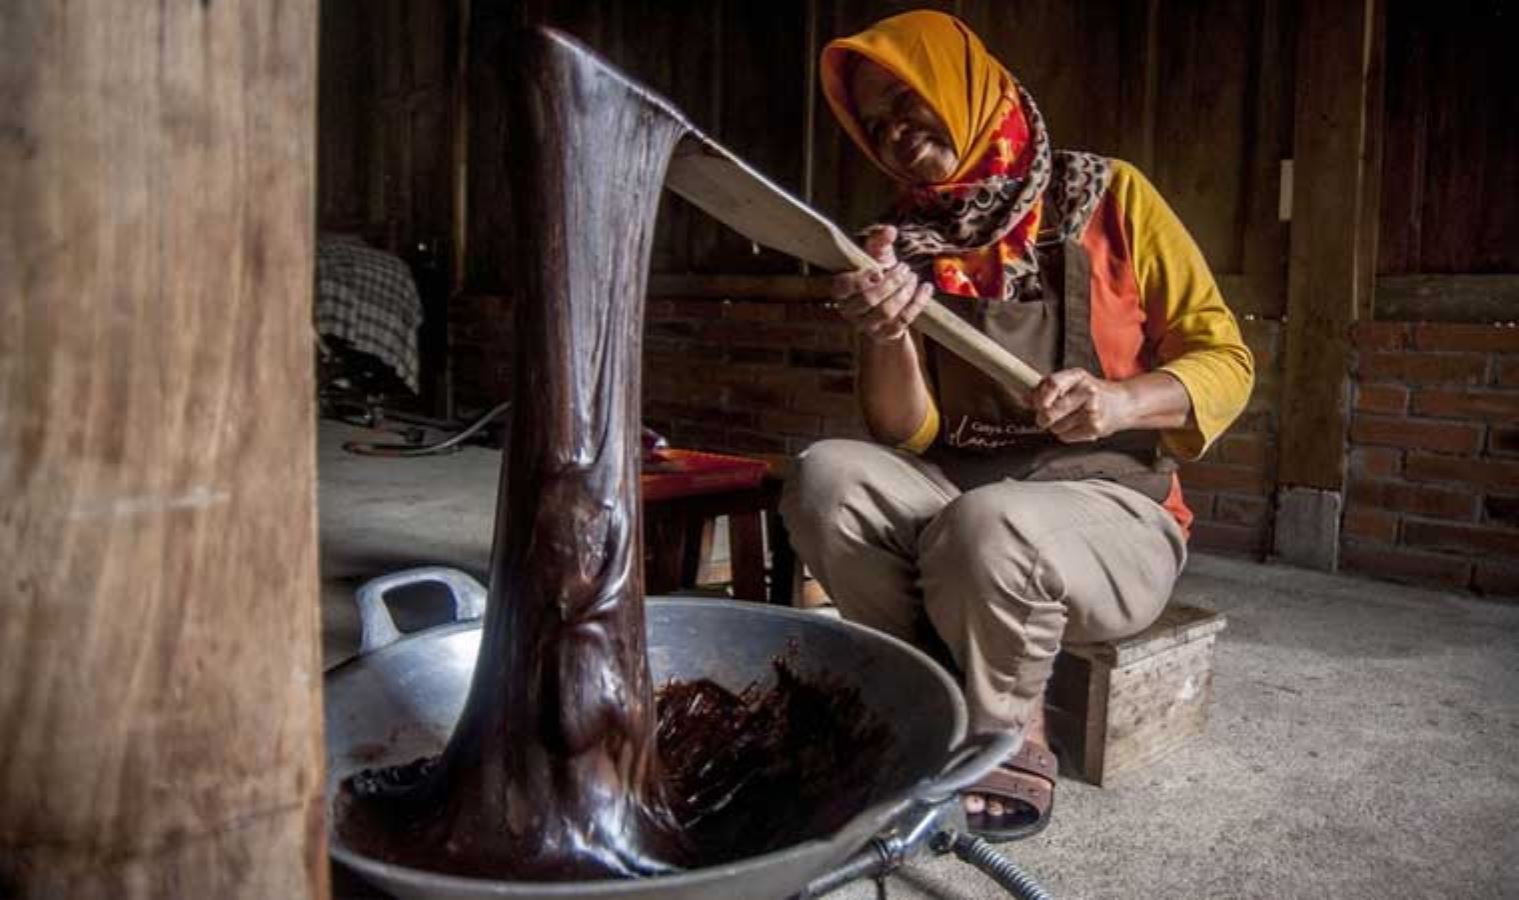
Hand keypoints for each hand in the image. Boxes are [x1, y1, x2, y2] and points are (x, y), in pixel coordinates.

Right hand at [830, 225, 932, 343]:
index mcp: (842, 292)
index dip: (860, 279)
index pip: (842, 287)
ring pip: (886, 311)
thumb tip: (890, 231)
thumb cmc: (879, 275)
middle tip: (904, 268)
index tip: (877, 269)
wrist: (891, 305)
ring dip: (904, 292)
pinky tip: (926, 288)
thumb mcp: (877, 257)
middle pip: (869, 299)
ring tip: (913, 277)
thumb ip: (879, 241)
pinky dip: (917, 303)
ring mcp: (868, 326)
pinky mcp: (887, 334)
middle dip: (891, 282)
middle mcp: (851, 312)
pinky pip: (904, 321)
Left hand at [1029, 369, 1136, 442]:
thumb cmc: (1092, 392)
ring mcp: (1092, 410)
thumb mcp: (1071, 382)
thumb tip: (1024, 398)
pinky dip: (1065, 434)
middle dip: (1042, 417)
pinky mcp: (1095, 428)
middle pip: (1051, 410)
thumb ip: (1046, 388)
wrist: (1124, 403)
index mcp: (1078, 376)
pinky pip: (1066, 436)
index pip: (1053, 384)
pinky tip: (1076, 426)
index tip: (1036, 405)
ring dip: (1055, 426)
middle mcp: (1087, 391)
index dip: (1039, 397)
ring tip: (1067, 419)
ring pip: (1056, 426)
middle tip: (1043, 418)